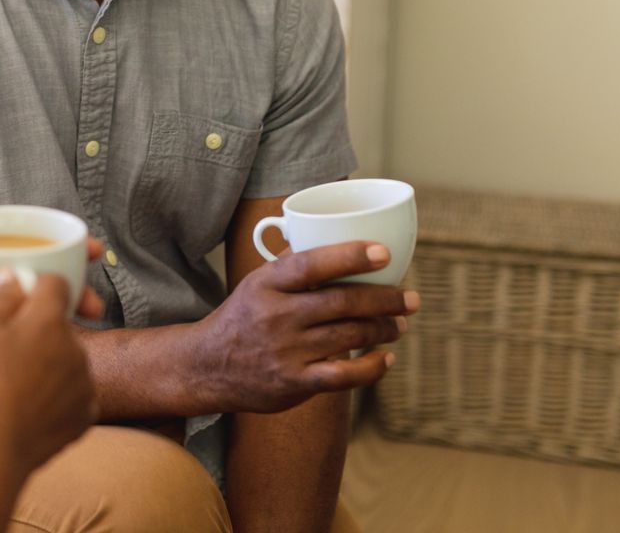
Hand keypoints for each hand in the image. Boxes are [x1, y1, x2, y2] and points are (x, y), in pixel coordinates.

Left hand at [0, 235, 105, 351]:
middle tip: (92, 304)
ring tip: (79, 339)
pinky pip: (13, 339)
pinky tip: (50, 364)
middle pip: (43, 276)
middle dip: (73, 287)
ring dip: (60, 321)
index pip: (31, 238)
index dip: (63, 241)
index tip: (89, 248)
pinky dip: (32, 350)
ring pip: (34, 310)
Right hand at [0, 270, 96, 476]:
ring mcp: (83, 382)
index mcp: (49, 320)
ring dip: (51, 364)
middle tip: (10, 349)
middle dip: (41, 330)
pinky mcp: (84, 415)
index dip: (39, 285)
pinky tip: (32, 407)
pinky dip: (59, 398)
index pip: (57, 283)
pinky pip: (75, 395)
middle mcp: (75, 346)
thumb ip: (2, 300)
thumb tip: (12, 276)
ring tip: (17, 385)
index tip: (23, 295)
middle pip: (61, 325)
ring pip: (68, 360)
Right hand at [199, 241, 415, 413]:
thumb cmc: (244, 316)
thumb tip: (334, 237)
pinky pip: (342, 376)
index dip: (349, 256)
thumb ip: (292, 263)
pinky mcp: (293, 383)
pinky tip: (386, 359)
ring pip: (347, 336)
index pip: (311, 263)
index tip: (384, 252)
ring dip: (382, 329)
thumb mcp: (257, 282)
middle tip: (410, 297)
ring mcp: (285, 351)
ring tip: (399, 323)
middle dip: (383, 299)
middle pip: (340, 302)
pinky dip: (371, 368)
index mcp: (267, 283)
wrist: (209, 365)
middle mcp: (276, 315)